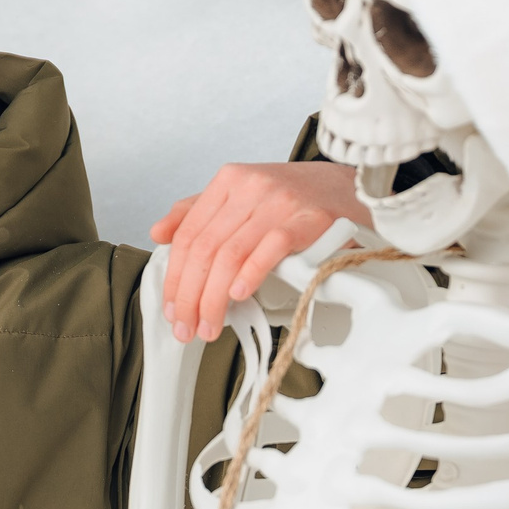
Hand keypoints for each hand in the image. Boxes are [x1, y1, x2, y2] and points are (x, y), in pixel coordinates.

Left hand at [148, 162, 368, 343]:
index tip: (171, 309)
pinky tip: (239, 296)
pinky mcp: (307, 218)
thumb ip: (198, 212)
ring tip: (210, 326)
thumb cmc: (295, 198)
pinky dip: (251, 274)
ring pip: (231, 254)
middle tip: (187, 328)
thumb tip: (158, 232)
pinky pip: (270, 248)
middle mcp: (250, 186)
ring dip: (214, 298)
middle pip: (206, 249)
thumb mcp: (242, 195)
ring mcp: (278, 201)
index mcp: (228, 180)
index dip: (175, 277)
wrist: (350, 187)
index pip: (188, 234)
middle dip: (190, 296)